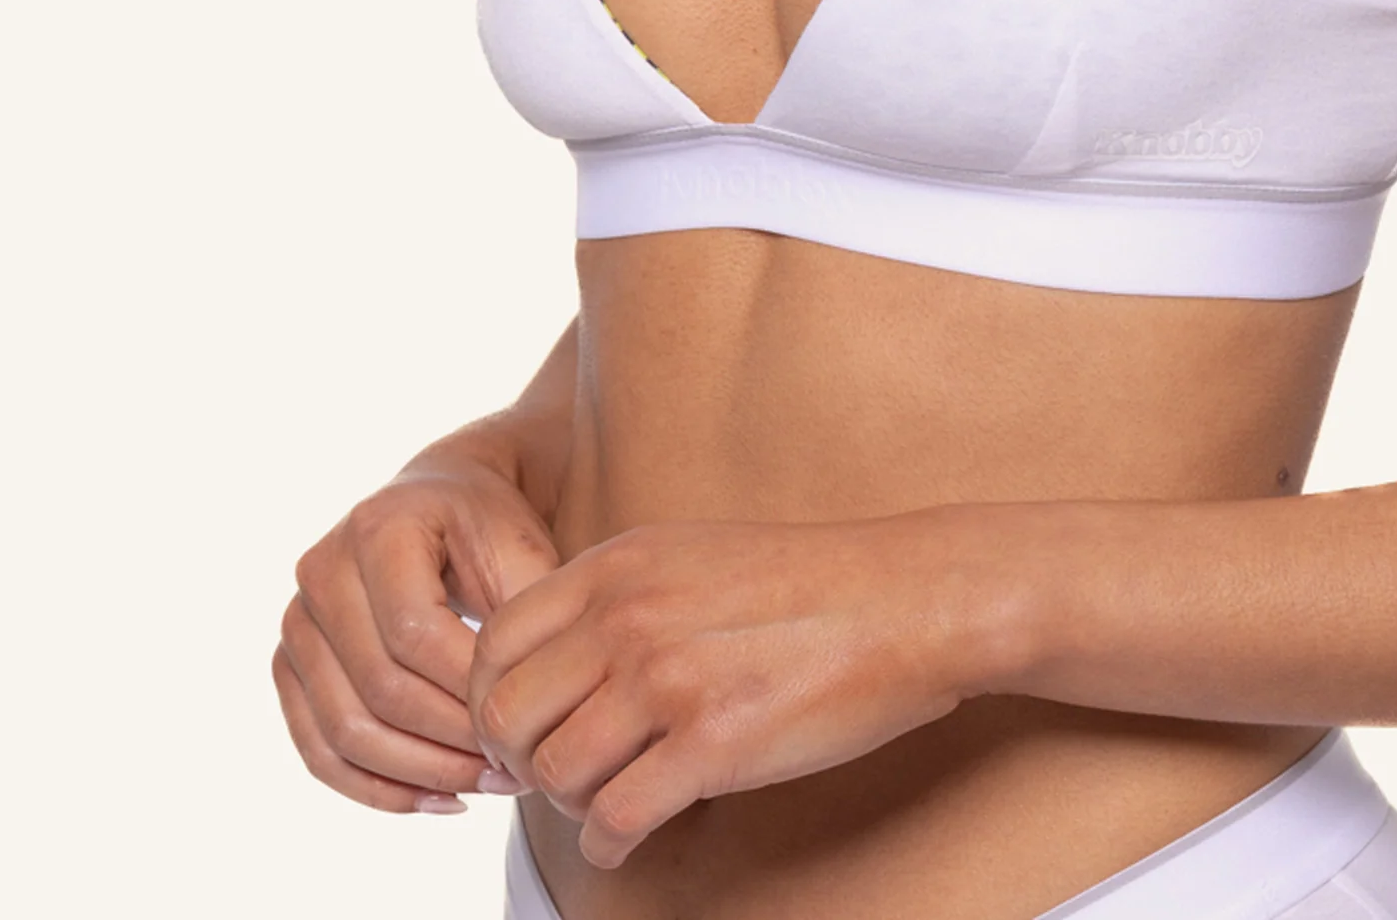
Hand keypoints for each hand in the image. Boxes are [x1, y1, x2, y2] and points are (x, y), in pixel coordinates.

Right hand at [276, 448, 562, 813]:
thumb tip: (519, 714)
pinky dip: (377, 789)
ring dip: (418, 776)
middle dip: (449, 743)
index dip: (467, 693)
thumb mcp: (522, 550)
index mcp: (378, 528)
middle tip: (511, 772)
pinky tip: (439, 799)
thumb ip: (525, 619)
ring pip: (344, 731)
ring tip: (485, 788)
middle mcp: (322, 570)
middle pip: (377, 688)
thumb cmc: (490, 528)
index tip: (523, 726)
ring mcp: (297, 620)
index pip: (415, 635)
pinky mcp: (290, 666)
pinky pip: (319, 750)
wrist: (444, 503)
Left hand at [468, 509, 1004, 864]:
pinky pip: (615, 819)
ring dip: (570, 804)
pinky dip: (608, 843)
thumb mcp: (689, 554)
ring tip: (606, 801)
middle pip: (507, 715)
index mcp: (617, 564)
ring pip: (555, 773)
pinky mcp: (711, 744)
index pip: (493, 642)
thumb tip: (548, 666)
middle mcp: (627, 615)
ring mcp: (666, 678)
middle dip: (521, 759)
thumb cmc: (805, 582)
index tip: (523, 729)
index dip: (492, 700)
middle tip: (555, 774)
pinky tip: (629, 837)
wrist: (904, 598)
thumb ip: (615, 596)